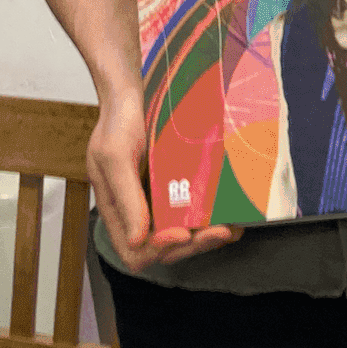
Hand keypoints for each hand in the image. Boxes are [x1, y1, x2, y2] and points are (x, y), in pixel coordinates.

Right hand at [86, 89, 238, 269]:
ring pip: (185, 236)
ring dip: (208, 237)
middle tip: (219, 231)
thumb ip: (125, 198)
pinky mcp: (178, 189)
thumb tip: (136, 239)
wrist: (132, 95)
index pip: (134, 252)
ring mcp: (160, 203)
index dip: (157, 251)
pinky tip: (232, 212)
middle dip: (193, 245)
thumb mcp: (114, 156)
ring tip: (231, 227)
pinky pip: (196, 213)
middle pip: (166, 250)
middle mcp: (139, 213)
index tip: (179, 232)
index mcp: (116, 212)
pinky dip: (214, 219)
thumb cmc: (117, 123)